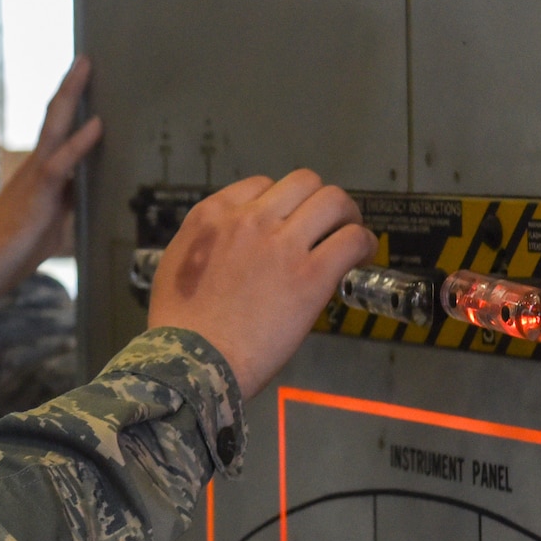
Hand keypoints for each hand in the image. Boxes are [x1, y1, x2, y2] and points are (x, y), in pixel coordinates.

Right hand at [0, 56, 102, 340]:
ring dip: (72, 96)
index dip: (72, 103)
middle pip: (55, 116)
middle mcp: (36, 167)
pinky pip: (61, 163)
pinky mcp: (37, 194)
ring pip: (54, 126)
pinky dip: (80, 142)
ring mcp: (34, 177)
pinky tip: (97, 124)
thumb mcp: (51, 227)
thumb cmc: (10, 252)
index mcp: (41, 174)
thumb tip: (102, 202)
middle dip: (72, 86)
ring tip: (86, 67)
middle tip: (87, 56)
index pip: (59, 130)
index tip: (88, 78)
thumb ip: (73, 209)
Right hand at [148, 171, 375, 397]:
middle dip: (318, 201)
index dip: (281, 203)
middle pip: (303, 182)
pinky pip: (351, 240)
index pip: (261, 185)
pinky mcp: (311, 275)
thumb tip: (232, 243)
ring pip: (333, 201)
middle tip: (326, 224)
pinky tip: (359, 258)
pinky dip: (362, 245)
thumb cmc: (179, 322)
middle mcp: (249, 219)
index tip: (288, 223)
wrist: (192, 358)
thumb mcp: (178, 261)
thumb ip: (207, 240)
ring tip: (348, 237)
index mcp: (213, 215)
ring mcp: (282, 244)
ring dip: (346, 216)